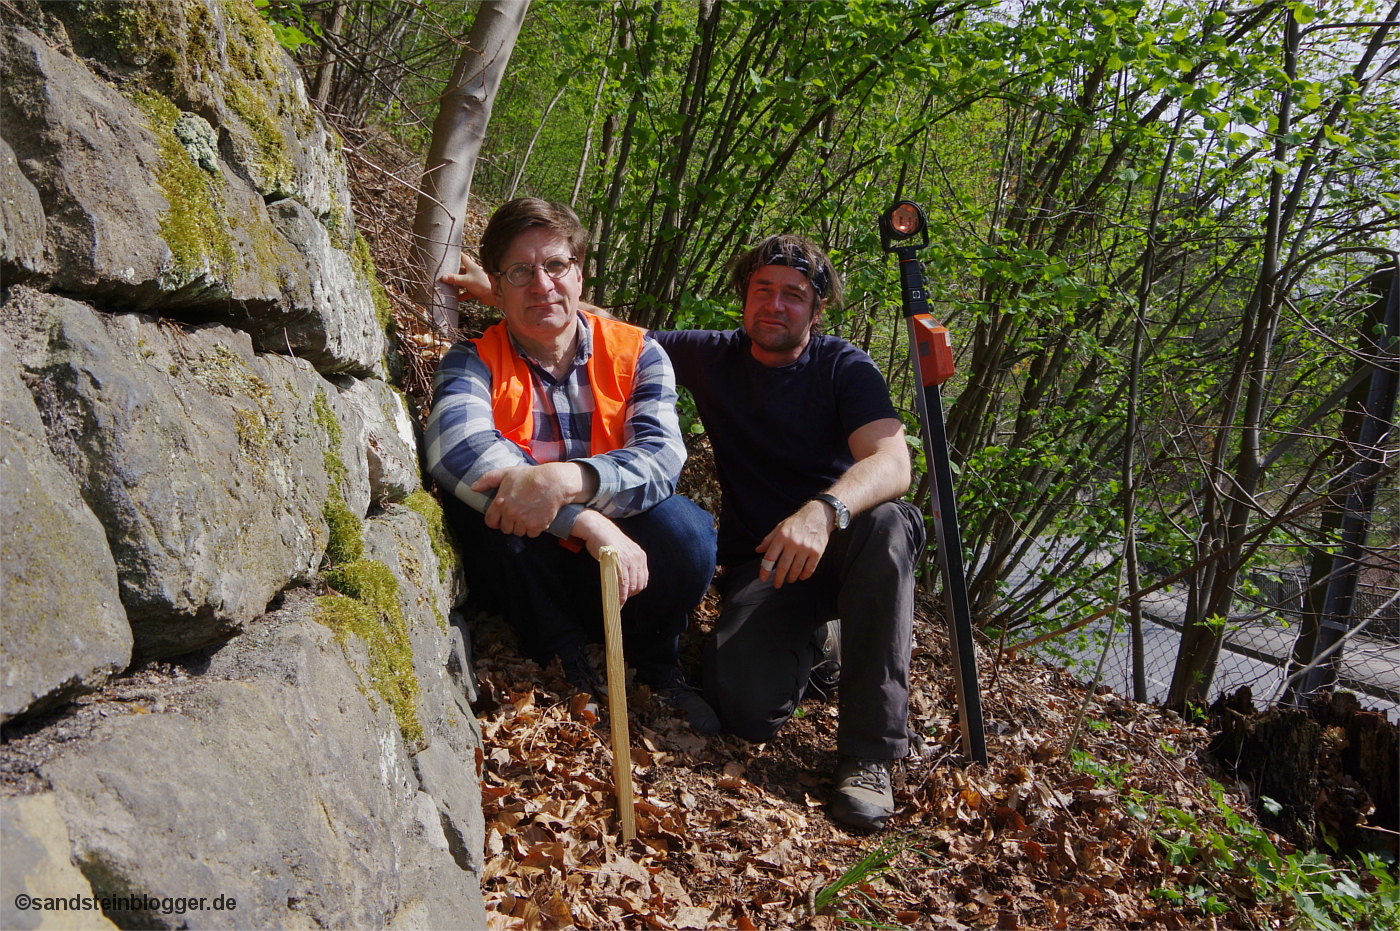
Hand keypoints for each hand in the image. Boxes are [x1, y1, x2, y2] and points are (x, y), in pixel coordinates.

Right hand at [441, 252, 497, 306]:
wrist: (493, 296)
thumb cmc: (481, 284)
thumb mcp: (466, 280)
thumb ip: (455, 279)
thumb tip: (443, 277)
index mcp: (471, 266)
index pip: (463, 257)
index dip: (456, 255)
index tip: (448, 253)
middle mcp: (472, 273)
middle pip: (459, 271)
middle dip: (452, 273)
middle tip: (442, 273)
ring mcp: (473, 281)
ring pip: (461, 282)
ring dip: (455, 285)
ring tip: (445, 286)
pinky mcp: (474, 290)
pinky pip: (465, 292)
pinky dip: (460, 295)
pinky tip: (454, 299)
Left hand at [473, 463, 587, 535]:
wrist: (554, 482)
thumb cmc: (529, 476)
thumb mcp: (507, 473)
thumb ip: (488, 480)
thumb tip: (473, 488)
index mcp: (500, 502)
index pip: (490, 521)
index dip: (495, 521)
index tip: (501, 518)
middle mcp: (511, 513)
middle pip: (505, 529)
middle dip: (510, 523)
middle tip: (518, 513)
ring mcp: (524, 520)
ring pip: (518, 532)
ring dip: (522, 526)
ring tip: (528, 514)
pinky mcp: (537, 525)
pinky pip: (531, 534)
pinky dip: (534, 529)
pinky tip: (536, 517)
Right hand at [572, 510, 648, 603]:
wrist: (598, 529)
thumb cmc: (608, 541)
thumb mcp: (624, 551)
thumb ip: (629, 564)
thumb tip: (628, 581)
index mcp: (641, 556)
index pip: (643, 579)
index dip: (636, 590)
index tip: (628, 595)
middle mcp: (638, 558)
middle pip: (639, 584)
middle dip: (630, 595)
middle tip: (620, 599)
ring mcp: (629, 560)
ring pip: (631, 586)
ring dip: (624, 598)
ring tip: (617, 602)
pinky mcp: (619, 563)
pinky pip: (622, 584)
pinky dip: (620, 596)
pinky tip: (616, 602)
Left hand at [756, 500, 832, 588]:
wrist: (819, 515)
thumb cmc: (797, 521)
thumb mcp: (780, 527)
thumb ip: (769, 539)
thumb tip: (758, 550)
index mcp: (782, 537)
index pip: (770, 557)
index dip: (765, 569)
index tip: (763, 578)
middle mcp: (793, 543)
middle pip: (783, 566)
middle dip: (778, 578)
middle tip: (776, 585)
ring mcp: (806, 548)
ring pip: (796, 569)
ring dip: (791, 578)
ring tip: (789, 580)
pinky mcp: (817, 552)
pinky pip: (810, 569)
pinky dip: (804, 575)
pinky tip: (801, 577)